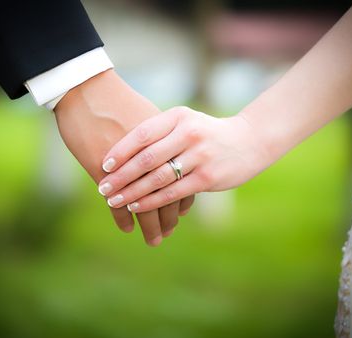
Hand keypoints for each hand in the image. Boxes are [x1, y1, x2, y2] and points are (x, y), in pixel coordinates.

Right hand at [54, 70, 194, 245]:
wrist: (85, 89)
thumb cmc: (114, 100)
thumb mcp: (144, 115)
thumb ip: (159, 136)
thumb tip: (170, 150)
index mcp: (164, 142)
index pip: (178, 177)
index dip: (180, 197)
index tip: (181, 212)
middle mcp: (151, 156)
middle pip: (166, 194)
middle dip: (168, 217)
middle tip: (168, 232)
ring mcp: (128, 166)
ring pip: (145, 203)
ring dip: (151, 224)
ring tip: (155, 239)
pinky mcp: (104, 172)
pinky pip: (119, 203)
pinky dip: (123, 218)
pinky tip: (127, 229)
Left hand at [99, 106, 272, 212]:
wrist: (249, 141)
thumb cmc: (206, 133)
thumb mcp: (184, 122)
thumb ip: (158, 132)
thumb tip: (119, 152)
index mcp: (178, 117)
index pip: (142, 134)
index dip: (120, 151)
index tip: (104, 165)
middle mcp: (188, 134)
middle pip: (146, 158)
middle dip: (121, 176)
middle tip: (102, 188)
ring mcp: (199, 156)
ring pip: (157, 178)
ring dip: (132, 192)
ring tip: (114, 201)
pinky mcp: (206, 178)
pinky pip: (172, 193)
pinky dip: (151, 201)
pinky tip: (136, 207)